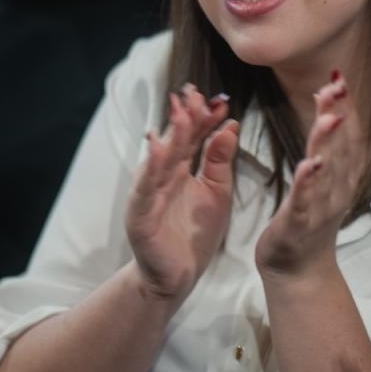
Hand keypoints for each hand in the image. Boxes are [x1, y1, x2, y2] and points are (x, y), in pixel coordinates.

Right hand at [125, 84, 238, 303]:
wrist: (178, 277)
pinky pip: (144, 190)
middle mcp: (160, 176)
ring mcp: (147, 195)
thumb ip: (220, 160)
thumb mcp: (216, 192)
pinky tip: (157, 150)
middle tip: (195, 94)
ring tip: (181, 113)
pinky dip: (150, 170)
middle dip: (184, 117)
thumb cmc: (195, 234)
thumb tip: (231, 124)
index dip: (204, 119)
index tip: (220, 100)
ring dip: (169, 137)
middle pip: (174, 142)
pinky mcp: (140, 216)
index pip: (192, 137)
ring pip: (158, 161)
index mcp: (179, 169)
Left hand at [255, 74, 370, 282]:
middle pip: (341, 148)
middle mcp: (338, 189)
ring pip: (326, 170)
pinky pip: (306, 200)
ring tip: (329, 117)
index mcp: (343, 176)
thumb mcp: (324, 177)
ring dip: (328, 143)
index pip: (349, 136)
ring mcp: (321, 207)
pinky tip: (309, 165)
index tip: (340, 78)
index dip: (346, 107)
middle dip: (339, 115)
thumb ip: (327, 143)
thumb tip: (328, 106)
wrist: (299, 269)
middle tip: (336, 87)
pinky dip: (308, 182)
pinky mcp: (301, 223)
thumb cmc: (310, 218)